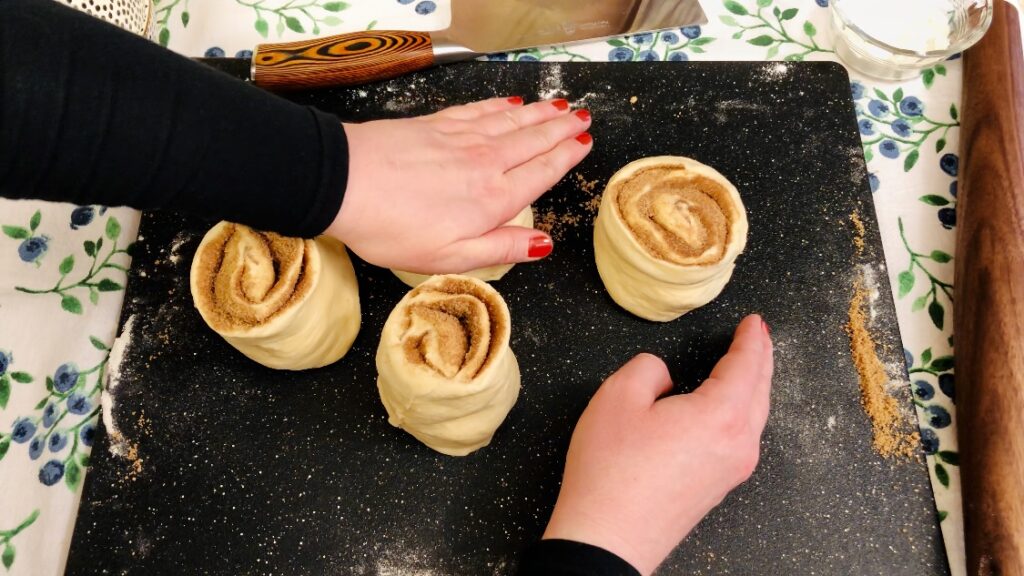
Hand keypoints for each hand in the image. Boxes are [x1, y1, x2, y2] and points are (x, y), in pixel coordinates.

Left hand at [325, 97, 592, 273]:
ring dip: (539, 113)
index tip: (583, 144)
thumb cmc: (392, 228)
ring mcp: (459, 139)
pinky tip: (510, 103)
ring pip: (511, 121)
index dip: (565, 157)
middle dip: (560, 128)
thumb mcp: (451, 257)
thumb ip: (501, 247)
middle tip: (582, 117)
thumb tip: (543, 244)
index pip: (541, 172)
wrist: (344, 184)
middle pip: (532, 140)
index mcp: (493, 200)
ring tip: (559, 106)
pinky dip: (501, 106)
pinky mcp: (435, 125)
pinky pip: (480, 110)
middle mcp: (485, 162)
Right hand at [542, 315, 773, 575]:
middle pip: (760, 391)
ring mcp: (731, 470)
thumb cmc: (611, 473)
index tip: (754, 322)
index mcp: (721, 416)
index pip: (747, 366)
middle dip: (760, 359)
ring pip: (753, 416)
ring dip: (752, 387)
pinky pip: (740, 437)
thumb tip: (665, 378)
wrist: (607, 538)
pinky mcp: (716, 487)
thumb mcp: (618, 396)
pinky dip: (740, 411)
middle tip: (757, 336)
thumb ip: (649, 368)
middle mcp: (738, 444)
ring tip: (745, 366)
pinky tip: (725, 408)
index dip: (752, 339)